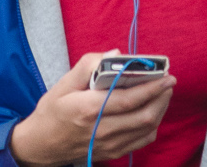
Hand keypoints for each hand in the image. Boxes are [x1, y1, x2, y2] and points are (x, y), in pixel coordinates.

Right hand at [7, 52, 174, 166]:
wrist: (38, 146)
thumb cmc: (51, 112)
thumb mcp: (63, 84)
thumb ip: (89, 65)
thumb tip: (117, 54)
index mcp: (89, 109)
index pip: (129, 99)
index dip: (153, 87)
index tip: (168, 75)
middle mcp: (101, 129)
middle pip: (144, 116)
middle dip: (162, 96)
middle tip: (168, 82)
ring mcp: (107, 144)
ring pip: (147, 128)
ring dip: (160, 109)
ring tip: (162, 93)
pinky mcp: (111, 152)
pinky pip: (141, 141)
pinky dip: (152, 125)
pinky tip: (150, 111)